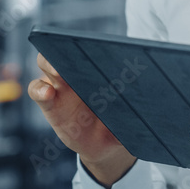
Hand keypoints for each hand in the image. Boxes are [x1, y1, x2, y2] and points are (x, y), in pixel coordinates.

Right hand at [28, 53, 135, 187]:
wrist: (107, 145)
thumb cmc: (120, 121)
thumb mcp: (130, 113)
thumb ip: (136, 104)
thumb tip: (151, 100)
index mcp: (95, 69)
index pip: (85, 47)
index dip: (85, 43)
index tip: (87, 46)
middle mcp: (76, 74)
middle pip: (62, 50)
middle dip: (63, 51)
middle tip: (69, 61)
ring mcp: (60, 87)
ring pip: (45, 66)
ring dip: (49, 66)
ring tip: (58, 76)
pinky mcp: (51, 105)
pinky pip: (38, 92)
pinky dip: (39, 91)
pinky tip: (47, 94)